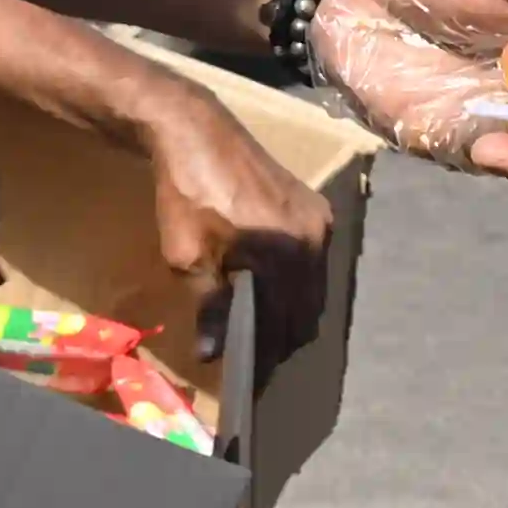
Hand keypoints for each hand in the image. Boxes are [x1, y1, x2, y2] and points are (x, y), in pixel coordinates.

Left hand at [121, 67, 333, 370]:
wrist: (197, 130)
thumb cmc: (187, 193)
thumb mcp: (188, 255)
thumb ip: (209, 306)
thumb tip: (214, 353)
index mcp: (285, 256)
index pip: (285, 327)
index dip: (267, 356)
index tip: (250, 377)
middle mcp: (314, 241)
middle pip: (308, 313)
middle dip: (282, 338)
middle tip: (253, 355)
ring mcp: (320, 222)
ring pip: (314, 288)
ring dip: (292, 311)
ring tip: (260, 326)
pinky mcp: (316, 207)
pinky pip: (314, 262)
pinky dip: (296, 283)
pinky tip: (270, 289)